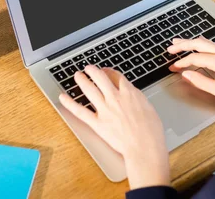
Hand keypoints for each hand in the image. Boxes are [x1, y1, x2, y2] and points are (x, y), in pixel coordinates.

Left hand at [59, 66, 170, 189]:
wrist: (144, 146)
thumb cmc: (151, 131)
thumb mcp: (148, 107)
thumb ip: (137, 99)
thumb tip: (133, 97)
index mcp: (129, 93)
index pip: (116, 76)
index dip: (109, 71)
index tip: (106, 71)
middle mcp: (115, 97)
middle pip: (100, 78)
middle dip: (93, 71)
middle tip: (88, 68)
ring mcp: (105, 109)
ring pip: (89, 89)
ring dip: (82, 80)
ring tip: (77, 75)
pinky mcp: (97, 123)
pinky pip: (80, 111)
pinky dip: (70, 103)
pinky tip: (63, 97)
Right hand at [168, 38, 214, 122]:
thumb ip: (201, 82)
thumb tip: (187, 75)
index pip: (194, 58)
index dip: (181, 63)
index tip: (172, 68)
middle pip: (198, 43)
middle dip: (182, 44)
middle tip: (170, 48)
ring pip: (206, 42)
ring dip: (191, 42)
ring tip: (180, 43)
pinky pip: (213, 45)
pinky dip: (201, 44)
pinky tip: (199, 46)